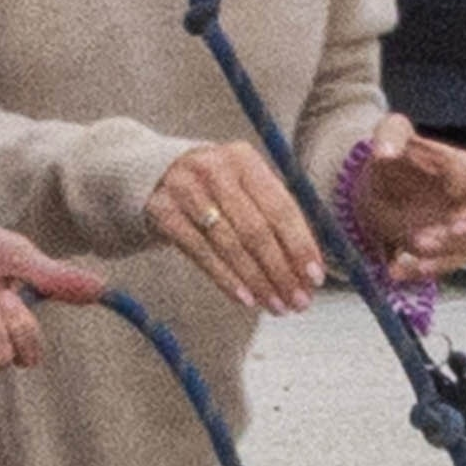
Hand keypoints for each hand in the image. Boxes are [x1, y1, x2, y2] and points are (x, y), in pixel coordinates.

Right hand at [146, 139, 326, 314]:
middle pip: (256, 228)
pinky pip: (199, 252)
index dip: (300, 246)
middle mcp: (215, 168)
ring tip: (275, 306)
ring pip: (229, 244)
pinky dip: (225, 278)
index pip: (281, 207)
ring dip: (257, 280)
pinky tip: (245, 298)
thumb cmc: (213, 191)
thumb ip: (276, 220)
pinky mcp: (162, 211)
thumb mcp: (243, 189)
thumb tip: (311, 270)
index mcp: (245, 159)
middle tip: (298, 302)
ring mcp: (185, 188)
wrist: (150, 177)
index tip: (315, 278)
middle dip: (281, 270)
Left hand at [347, 113, 465, 280]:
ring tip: (404, 264)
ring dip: (441, 260)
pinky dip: (422, 271)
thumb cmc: (399, 154)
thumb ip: (390, 135)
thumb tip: (385, 152)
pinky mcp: (452, 248)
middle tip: (427, 242)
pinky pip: (447, 264)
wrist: (385, 180)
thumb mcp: (392, 134)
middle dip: (465, 234)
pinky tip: (395, 272)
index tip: (450, 214)